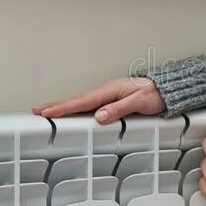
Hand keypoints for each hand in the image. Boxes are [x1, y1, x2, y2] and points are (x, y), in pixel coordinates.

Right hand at [32, 77, 164, 123]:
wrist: (168, 89)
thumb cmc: (156, 95)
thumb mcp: (140, 103)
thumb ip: (120, 109)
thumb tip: (99, 116)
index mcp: (110, 90)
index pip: (82, 101)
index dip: (64, 108)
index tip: (47, 112)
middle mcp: (107, 91)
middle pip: (77, 100)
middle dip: (57, 105)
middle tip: (36, 111)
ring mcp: (109, 95)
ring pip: (82, 102)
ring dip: (64, 106)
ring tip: (47, 111)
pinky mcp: (112, 100)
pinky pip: (90, 104)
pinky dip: (77, 107)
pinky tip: (71, 112)